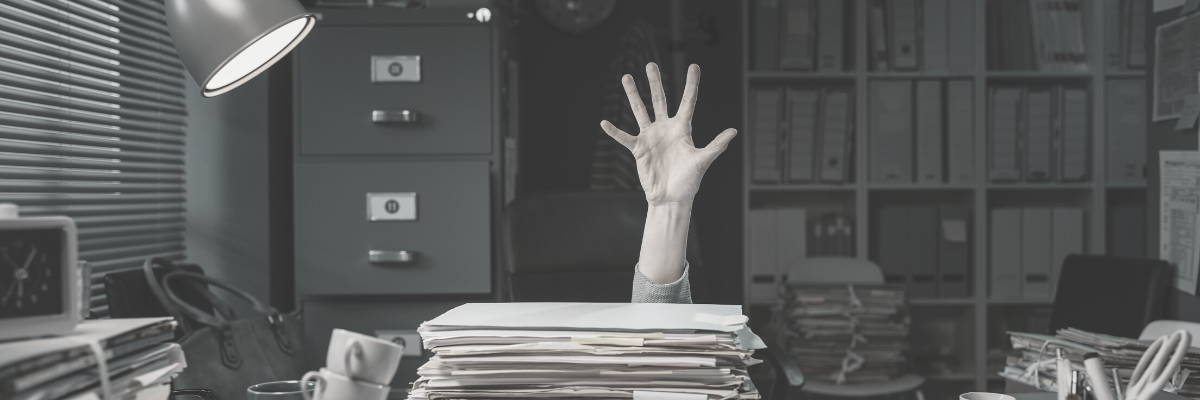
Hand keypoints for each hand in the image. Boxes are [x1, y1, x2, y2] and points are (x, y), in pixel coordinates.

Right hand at [600, 63, 736, 204]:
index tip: (694, 66)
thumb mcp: (702, 161)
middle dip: (655, 82)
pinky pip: (624, 137)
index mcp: (682, 129)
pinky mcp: (639, 149)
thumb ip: (716, 145)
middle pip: (659, 100)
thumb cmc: (689, 181)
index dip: (691, 84)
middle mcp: (665, 128)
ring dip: (633, 95)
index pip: (688, 102)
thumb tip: (733, 132)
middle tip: (650, 65)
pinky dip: (614, 131)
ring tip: (626, 77)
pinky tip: (604, 122)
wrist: (672, 197)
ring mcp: (651, 137)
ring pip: (640, 111)